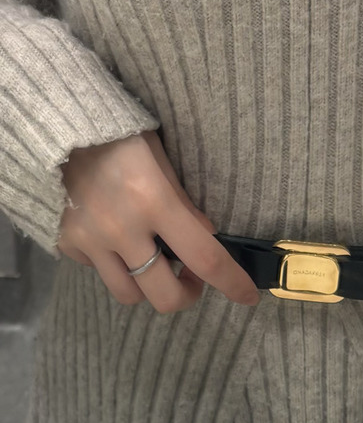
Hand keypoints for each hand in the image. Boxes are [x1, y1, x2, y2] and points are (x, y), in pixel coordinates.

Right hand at [57, 130, 259, 311]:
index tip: (247, 296)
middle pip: (163, 296)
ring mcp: (90, 241)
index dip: (231, 282)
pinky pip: (98, 273)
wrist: (54, 126)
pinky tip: (116, 242)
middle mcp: (121, 229)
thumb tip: (207, 238)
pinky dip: (114, 265)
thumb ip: (183, 205)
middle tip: (190, 278)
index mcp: (154, 201)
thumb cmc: (120, 137)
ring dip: (148, 286)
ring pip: (128, 295)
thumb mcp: (161, 161)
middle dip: (185, 295)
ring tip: (152, 262)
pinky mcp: (66, 244)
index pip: (204, 257)